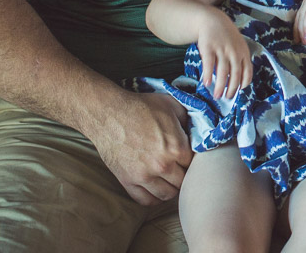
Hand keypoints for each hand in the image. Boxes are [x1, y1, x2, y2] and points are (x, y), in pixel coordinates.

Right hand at [88, 91, 192, 205]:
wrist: (108, 113)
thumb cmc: (141, 107)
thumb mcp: (172, 106)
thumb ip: (188, 121)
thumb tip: (196, 131)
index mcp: (177, 147)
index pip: (194, 164)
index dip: (192, 160)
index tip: (187, 157)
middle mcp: (162, 165)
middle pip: (183, 182)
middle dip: (183, 174)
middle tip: (179, 168)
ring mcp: (144, 176)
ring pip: (167, 195)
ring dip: (170, 188)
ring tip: (169, 179)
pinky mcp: (127, 181)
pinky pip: (145, 200)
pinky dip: (153, 197)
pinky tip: (156, 188)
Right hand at [195, 9, 251, 98]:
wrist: (213, 20)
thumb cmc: (226, 37)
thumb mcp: (238, 46)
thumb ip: (240, 60)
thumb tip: (238, 81)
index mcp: (243, 52)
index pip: (247, 71)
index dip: (244, 83)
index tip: (239, 91)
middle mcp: (234, 52)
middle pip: (235, 74)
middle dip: (232, 88)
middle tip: (227, 98)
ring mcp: (222, 49)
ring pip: (223, 72)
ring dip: (220, 86)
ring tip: (217, 96)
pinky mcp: (209, 48)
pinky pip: (209, 64)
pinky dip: (208, 75)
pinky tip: (206, 83)